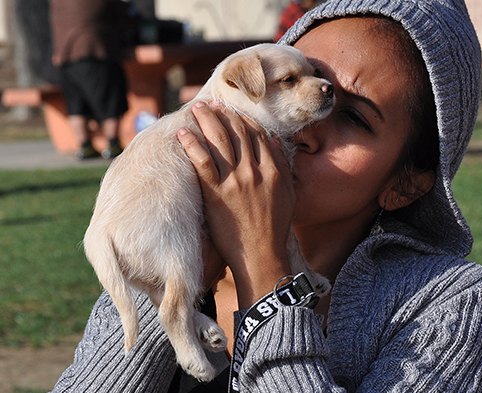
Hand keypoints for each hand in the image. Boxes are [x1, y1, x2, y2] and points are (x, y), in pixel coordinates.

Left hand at [178, 102, 294, 307]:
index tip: (233, 111)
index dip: (243, 119)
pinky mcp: (215, 194)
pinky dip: (191, 144)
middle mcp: (253, 171)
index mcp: (272, 170)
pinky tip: (182, 133)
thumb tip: (274, 140)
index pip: (257, 135)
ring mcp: (234, 182)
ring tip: (195, 108)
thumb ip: (283, 166)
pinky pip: (201, 162)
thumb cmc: (275, 228)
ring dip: (206, 121)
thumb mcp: (288, 195)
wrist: (261, 256)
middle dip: (222, 114)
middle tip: (210, 104)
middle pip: (237, 133)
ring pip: (219, 141)